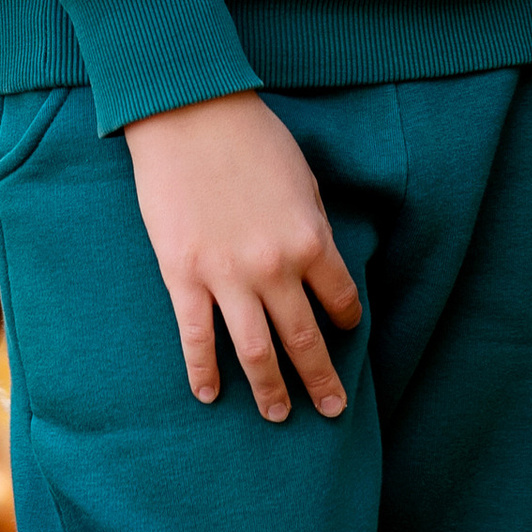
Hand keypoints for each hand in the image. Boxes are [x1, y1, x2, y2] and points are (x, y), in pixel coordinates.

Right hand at [124, 93, 360, 418]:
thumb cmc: (252, 138)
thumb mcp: (302, 182)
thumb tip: (315, 265)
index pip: (341, 298)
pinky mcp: (184, 276)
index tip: (346, 331)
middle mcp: (276, 268)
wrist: (190, 114)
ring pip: (256, 351)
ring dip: (271, 389)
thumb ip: (311, 228)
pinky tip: (211, 395)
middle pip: (304, 338)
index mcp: (312, 239)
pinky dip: (204, 371)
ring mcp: (228, 276)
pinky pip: (197, 337)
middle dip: (321, 378)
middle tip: (334, 409)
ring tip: (280, 417)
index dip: (347, 319)